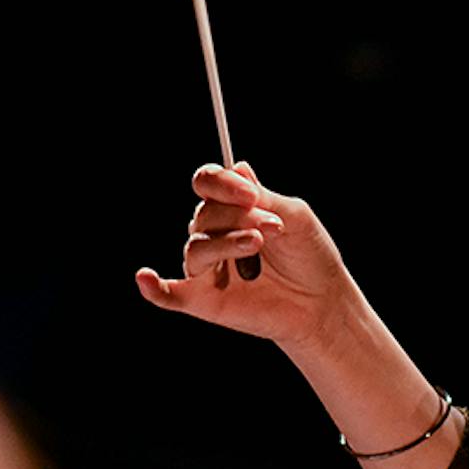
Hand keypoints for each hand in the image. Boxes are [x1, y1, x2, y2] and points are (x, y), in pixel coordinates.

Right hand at [135, 162, 353, 347]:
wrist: (322, 301)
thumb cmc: (309, 255)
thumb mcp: (294, 216)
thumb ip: (263, 196)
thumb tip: (238, 167)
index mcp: (231, 208)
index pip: (207, 183)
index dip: (222, 184)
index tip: (250, 194)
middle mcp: (213, 234)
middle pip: (203, 215)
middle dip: (238, 218)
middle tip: (274, 229)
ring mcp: (207, 268)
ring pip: (195, 248)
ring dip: (224, 243)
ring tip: (256, 245)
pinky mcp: (203, 300)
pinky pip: (168, 294)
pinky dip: (154, 287)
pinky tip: (145, 278)